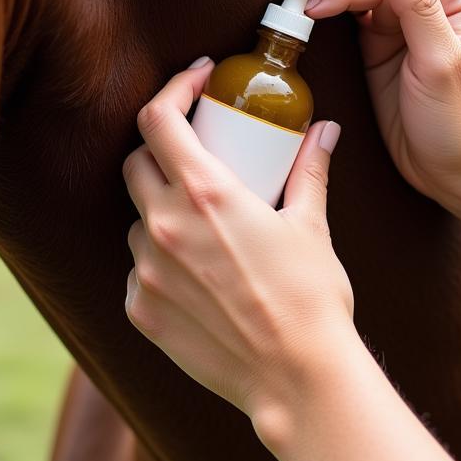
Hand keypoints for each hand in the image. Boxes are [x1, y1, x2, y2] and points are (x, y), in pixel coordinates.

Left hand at [123, 60, 357, 431]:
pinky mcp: (139, 309)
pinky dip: (160, 260)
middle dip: (162, 149)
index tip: (196, 82)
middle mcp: (164, 225)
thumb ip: (310, 170)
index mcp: (205, 194)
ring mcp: (146, 270)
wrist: (295, 379)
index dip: (173, 89)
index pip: (159, 118)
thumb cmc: (310, 300)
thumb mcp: (310, 226)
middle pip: (136, 162)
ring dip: (161, 210)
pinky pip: (138, 268)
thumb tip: (324, 131)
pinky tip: (198, 275)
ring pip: (136, 219)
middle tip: (198, 155)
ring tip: (205, 227)